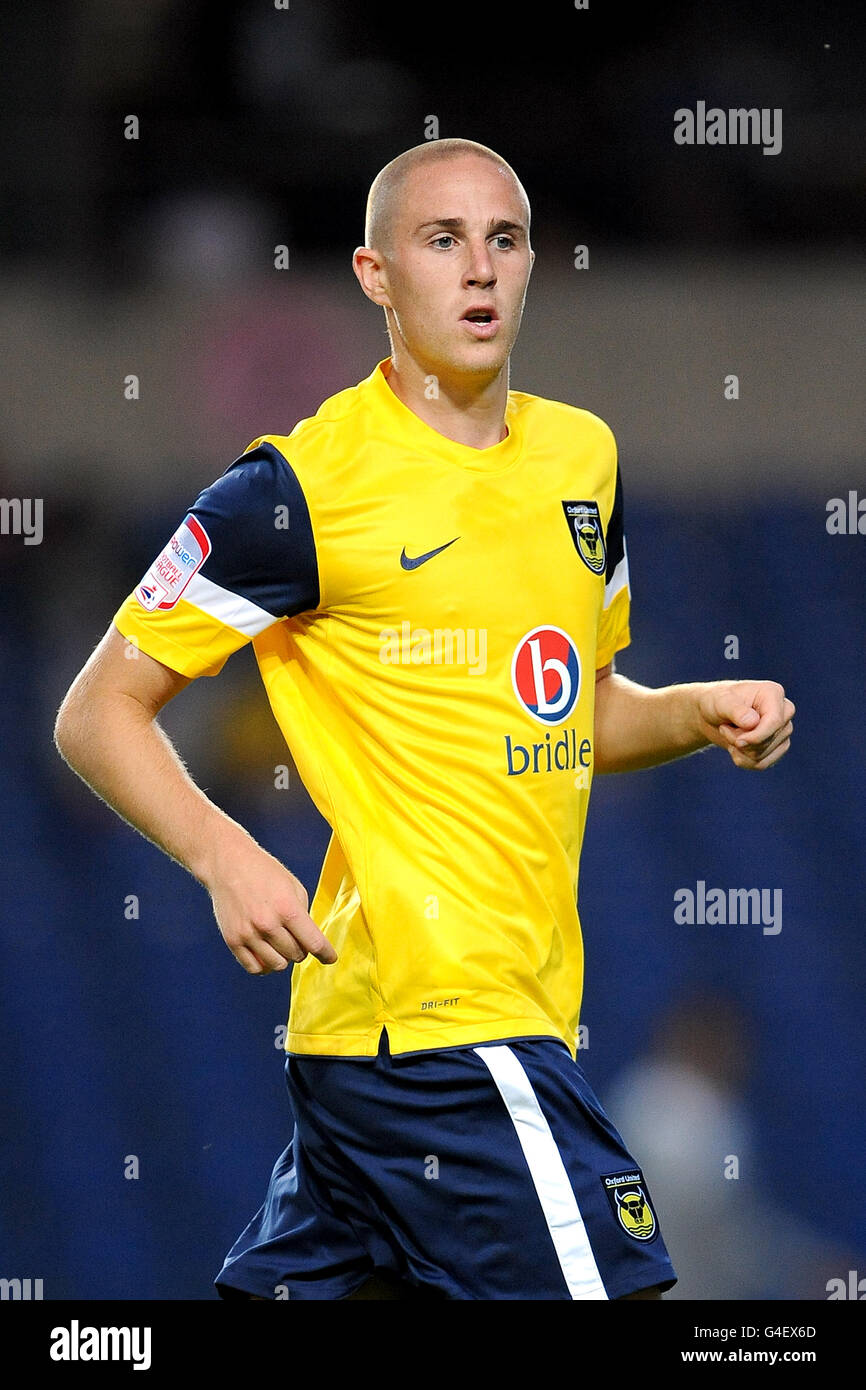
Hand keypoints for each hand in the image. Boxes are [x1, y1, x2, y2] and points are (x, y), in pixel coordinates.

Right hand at [206, 842, 337, 973]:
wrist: (228, 864)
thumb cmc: (264, 872)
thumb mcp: (293, 886)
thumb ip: (303, 915)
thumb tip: (309, 940)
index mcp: (287, 908)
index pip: (314, 943)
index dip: (326, 954)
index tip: (330, 958)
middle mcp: (268, 924)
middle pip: (296, 955)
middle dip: (302, 949)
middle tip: (297, 939)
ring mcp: (248, 934)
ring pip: (277, 965)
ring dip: (284, 958)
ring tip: (280, 945)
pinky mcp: (233, 940)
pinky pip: (254, 968)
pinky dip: (264, 966)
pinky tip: (266, 955)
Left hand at [696, 680, 794, 769]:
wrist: (712, 715)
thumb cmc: (716, 703)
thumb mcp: (720, 702)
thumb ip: (735, 710)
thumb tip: (753, 722)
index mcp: (773, 693)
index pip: (775, 722)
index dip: (756, 737)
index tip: (737, 741)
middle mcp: (784, 712)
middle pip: (767, 741)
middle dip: (740, 741)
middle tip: (724, 728)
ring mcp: (783, 730)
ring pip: (763, 756)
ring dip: (740, 751)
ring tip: (730, 734)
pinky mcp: (778, 747)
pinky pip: (762, 764)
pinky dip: (744, 761)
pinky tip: (736, 748)